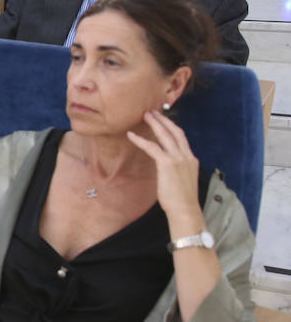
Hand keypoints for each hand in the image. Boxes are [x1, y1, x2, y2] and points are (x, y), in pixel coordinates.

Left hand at [127, 110, 202, 225]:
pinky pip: (152, 147)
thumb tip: (166, 167)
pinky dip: (140, 140)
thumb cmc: (181, 200)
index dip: (172, 127)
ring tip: (145, 115)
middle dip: (164, 120)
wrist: (185, 209)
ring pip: (165, 135)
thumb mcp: (182, 180)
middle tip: (153, 111)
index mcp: (191, 159)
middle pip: (175, 132)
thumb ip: (176, 169)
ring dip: (154, 124)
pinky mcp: (167, 164)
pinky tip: (131, 136)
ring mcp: (178, 159)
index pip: (182, 138)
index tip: (164, 120)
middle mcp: (187, 156)